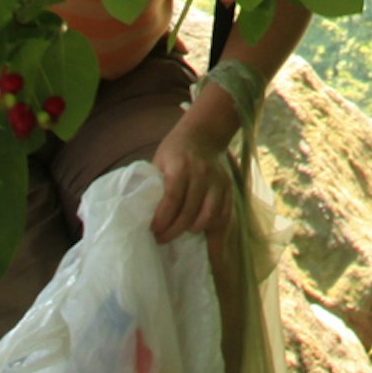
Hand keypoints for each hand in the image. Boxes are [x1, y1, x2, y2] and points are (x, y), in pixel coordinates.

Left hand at [147, 94, 239, 242]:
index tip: (153, 230)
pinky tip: (200, 232)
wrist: (203, 134)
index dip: (162, 220)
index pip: (172, 200)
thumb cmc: (175, 151)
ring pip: (209, 217)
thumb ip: (155, 185)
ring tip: (181, 233)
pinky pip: (224, 214)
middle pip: (189, 213)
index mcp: (181, 166)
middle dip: (173, 231)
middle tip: (161, 238)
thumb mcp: (159, 161)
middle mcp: (201, 174)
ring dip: (193, 231)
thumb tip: (143, 213)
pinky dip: (212, 227)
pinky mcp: (228, 187)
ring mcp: (218, 181)